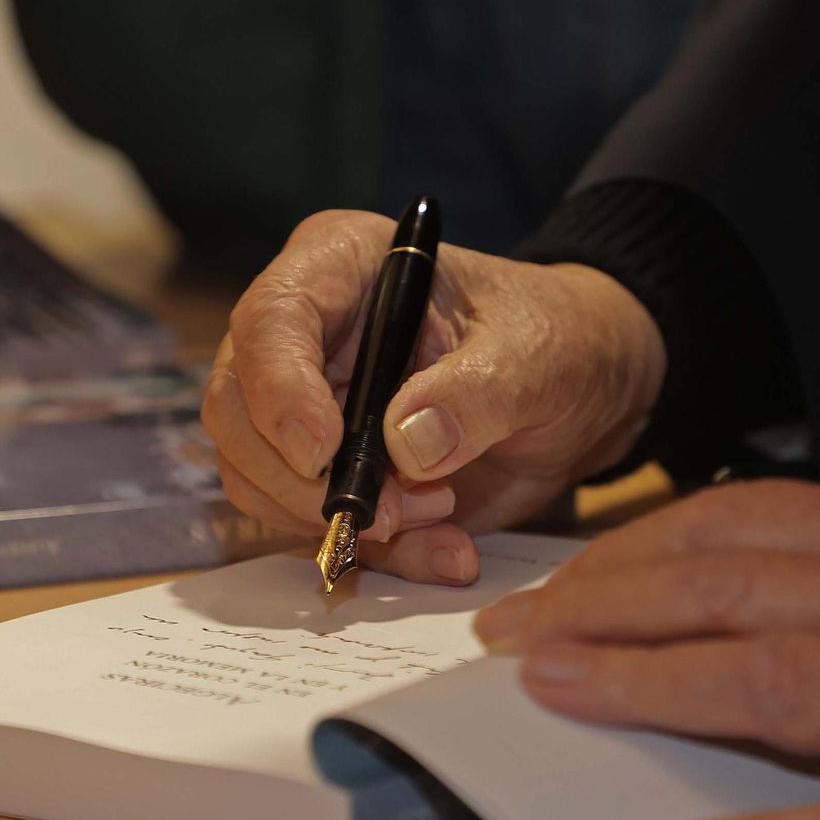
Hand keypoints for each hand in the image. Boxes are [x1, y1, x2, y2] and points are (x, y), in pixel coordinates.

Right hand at [202, 209, 664, 583]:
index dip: (279, 390)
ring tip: (440, 515)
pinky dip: (375, 552)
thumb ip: (477, 392)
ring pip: (258, 478)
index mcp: (342, 267)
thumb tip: (405, 444)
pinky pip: (312, 525)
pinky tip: (446, 548)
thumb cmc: (556, 339)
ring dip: (340, 520)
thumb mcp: (537, 355)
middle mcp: (307, 335)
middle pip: (237, 410)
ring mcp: (308, 406)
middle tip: (391, 512)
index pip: (270, 319)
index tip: (323, 452)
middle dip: (303, 480)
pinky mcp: (330, 470)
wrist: (582, 391)